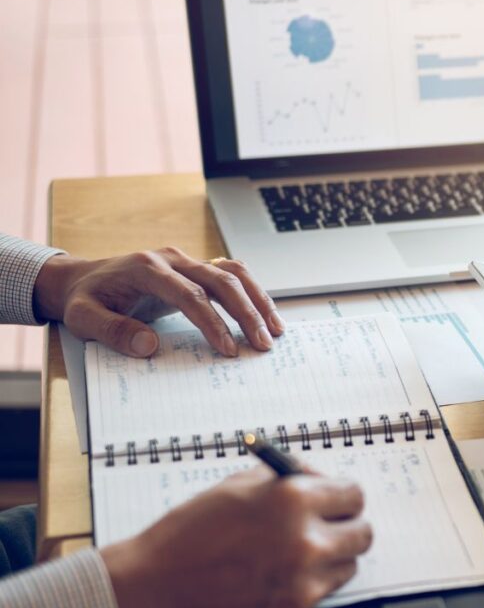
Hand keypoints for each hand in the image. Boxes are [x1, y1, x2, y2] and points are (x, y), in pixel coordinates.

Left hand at [33, 247, 284, 356]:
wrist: (83, 278)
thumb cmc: (86, 299)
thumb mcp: (83, 318)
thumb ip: (113, 330)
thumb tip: (150, 346)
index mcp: (147, 268)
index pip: (190, 294)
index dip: (212, 322)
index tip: (227, 349)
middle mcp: (172, 258)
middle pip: (221, 280)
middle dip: (247, 313)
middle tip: (263, 344)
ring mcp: (187, 261)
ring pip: (233, 273)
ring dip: (258, 300)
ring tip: (276, 329)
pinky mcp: (196, 268)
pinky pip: (231, 274)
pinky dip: (252, 293)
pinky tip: (266, 315)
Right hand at [101, 468, 371, 607]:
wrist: (151, 593)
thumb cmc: (186, 537)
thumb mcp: (236, 488)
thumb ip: (286, 479)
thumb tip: (320, 478)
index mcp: (293, 499)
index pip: (353, 494)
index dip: (342, 498)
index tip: (337, 502)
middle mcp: (305, 539)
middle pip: (362, 533)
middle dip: (345, 527)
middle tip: (325, 529)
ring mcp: (303, 580)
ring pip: (348, 565)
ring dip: (330, 559)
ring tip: (293, 555)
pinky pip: (322, 592)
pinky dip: (307, 585)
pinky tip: (274, 579)